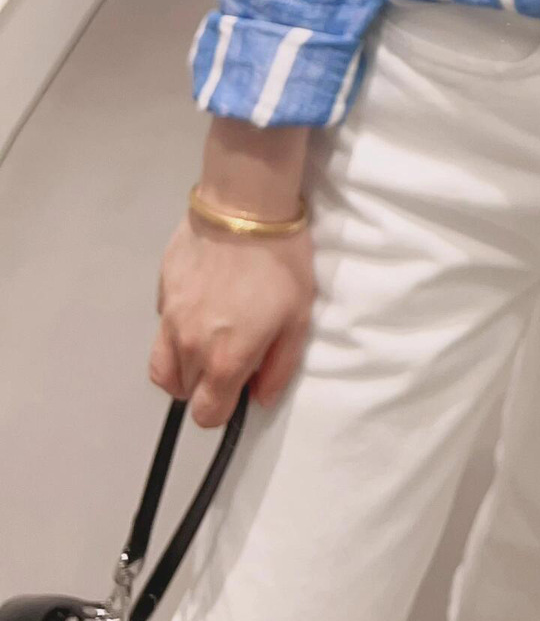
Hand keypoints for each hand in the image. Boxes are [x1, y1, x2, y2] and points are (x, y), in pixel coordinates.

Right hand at [149, 210, 315, 425]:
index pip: (207, 415)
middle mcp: (189, 345)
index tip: (238, 390)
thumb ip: (279, 367)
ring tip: (209, 339)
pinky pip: (163, 325)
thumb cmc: (280, 261)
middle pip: (184, 392)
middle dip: (205, 384)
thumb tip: (259, 397)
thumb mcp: (298, 318)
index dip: (223, 410)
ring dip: (183, 364)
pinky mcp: (161, 290)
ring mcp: (169, 318)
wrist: (244, 206)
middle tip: (231, 355)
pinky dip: (178, 326)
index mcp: (224, 359)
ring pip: (163, 366)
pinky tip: (203, 302)